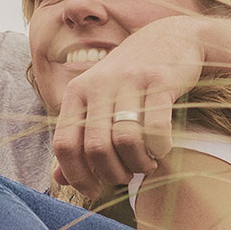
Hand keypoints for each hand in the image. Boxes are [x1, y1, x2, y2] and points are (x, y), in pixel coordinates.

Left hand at [51, 17, 206, 200]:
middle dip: (112, 173)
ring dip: (137, 164)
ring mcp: (130, 80)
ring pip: (125, 140)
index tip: (94, 191)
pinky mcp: (160, 80)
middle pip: (95, 147)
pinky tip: (162, 150)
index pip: (63, 144)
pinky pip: (156, 128)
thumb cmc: (130, 79)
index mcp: (77, 92)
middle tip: (126, 176)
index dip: (76, 176)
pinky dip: (159, 149)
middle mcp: (99, 84)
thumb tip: (59, 178)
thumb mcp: (98, 102)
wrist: (171, 38)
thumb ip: (78, 138)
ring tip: (145, 164)